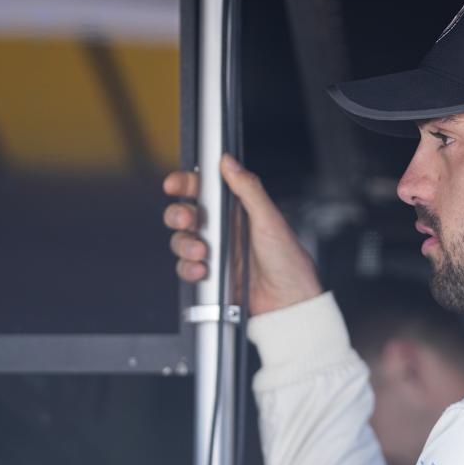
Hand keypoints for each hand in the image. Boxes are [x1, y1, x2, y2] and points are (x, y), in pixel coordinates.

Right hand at [163, 154, 323, 314]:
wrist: (288, 302)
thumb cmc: (288, 261)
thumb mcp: (269, 220)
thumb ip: (249, 189)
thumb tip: (229, 162)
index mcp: (237, 210)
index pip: (204, 190)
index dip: (185, 184)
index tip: (174, 184)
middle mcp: (223, 230)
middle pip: (184, 214)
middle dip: (178, 215)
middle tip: (187, 220)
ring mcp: (215, 253)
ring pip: (181, 241)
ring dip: (185, 245)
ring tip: (202, 252)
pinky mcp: (210, 276)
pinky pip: (185, 268)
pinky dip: (188, 268)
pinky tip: (203, 270)